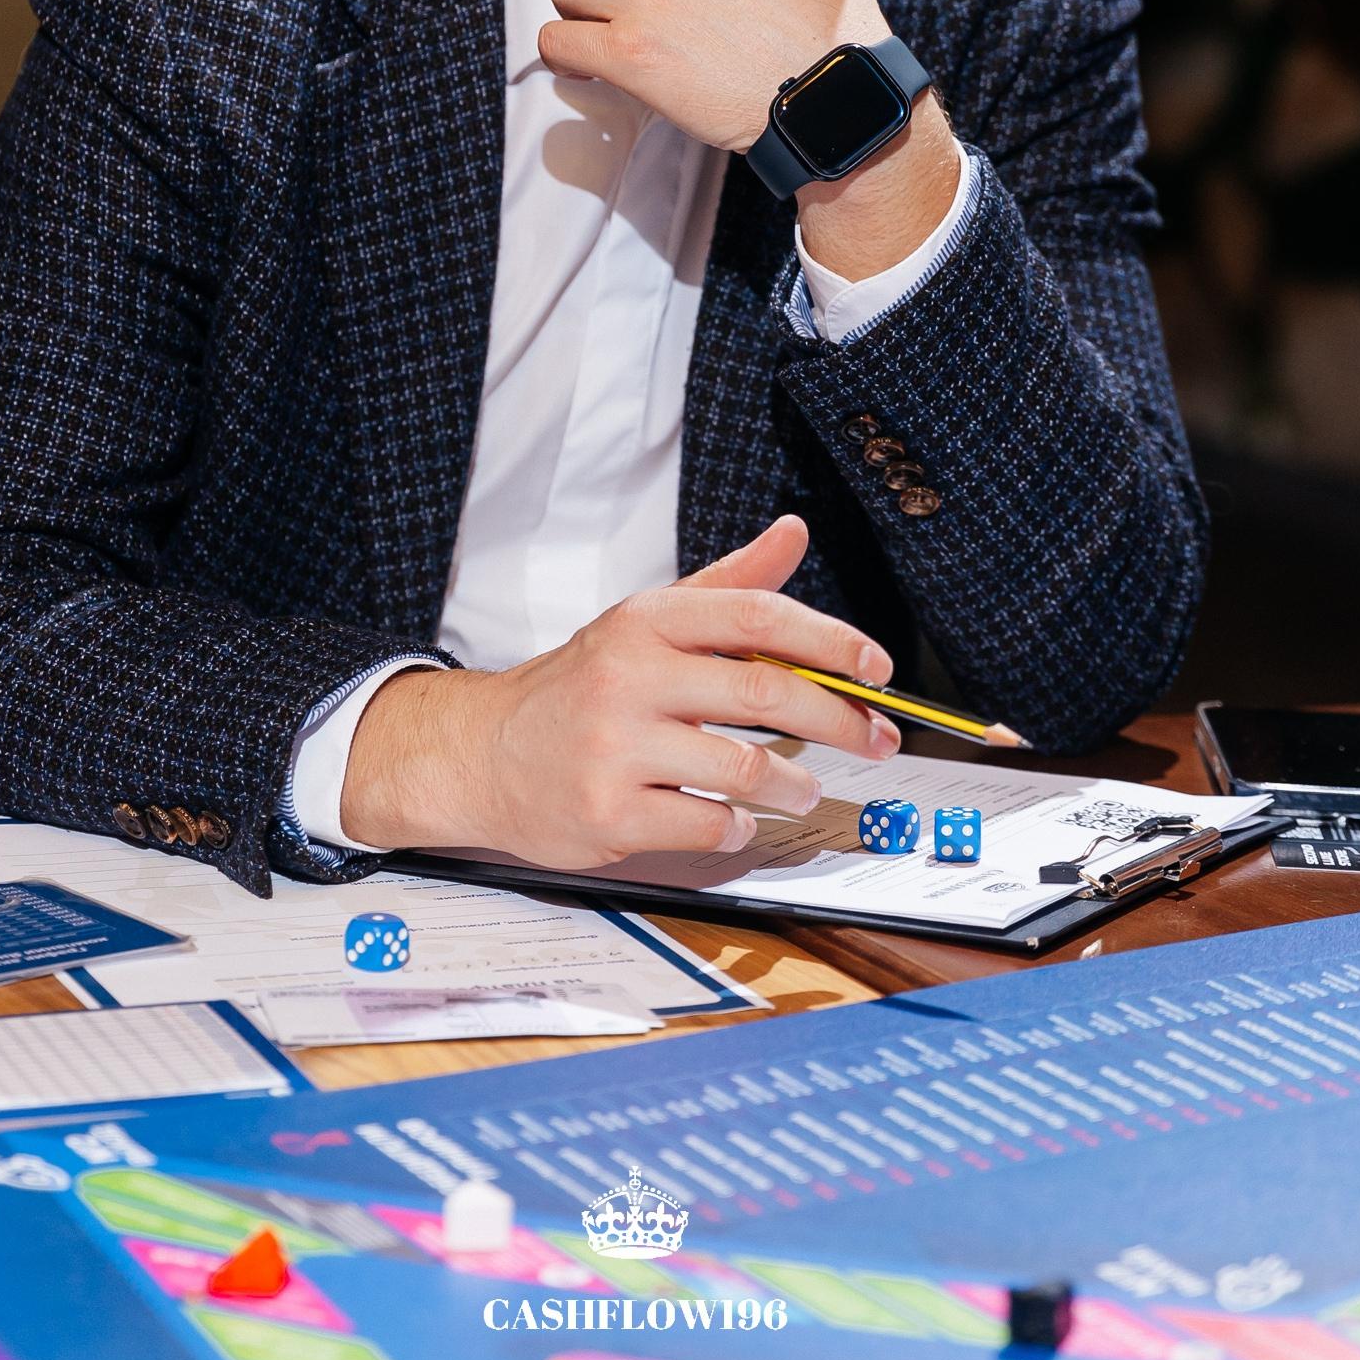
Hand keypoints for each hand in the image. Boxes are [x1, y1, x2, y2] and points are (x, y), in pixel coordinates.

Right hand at [339, 516, 902, 867]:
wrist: (482, 752)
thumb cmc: (578, 688)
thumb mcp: (647, 622)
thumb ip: (729, 583)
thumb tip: (793, 533)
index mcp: (647, 622)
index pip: (757, 617)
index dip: (830, 640)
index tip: (876, 668)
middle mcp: (630, 677)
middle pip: (766, 695)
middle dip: (840, 721)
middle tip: (876, 738)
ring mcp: (616, 748)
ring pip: (744, 769)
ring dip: (794, 784)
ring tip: (804, 788)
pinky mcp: (608, 812)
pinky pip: (707, 825)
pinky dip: (739, 827)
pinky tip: (738, 819)